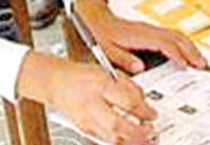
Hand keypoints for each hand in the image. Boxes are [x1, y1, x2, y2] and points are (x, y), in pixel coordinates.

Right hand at [20, 53, 158, 144]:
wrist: (57, 83)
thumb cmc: (81, 75)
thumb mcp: (108, 71)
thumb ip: (127, 86)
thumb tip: (143, 102)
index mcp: (99, 85)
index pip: (125, 100)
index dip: (144, 109)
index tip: (153, 113)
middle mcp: (91, 104)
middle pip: (117, 124)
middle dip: (138, 131)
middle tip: (151, 130)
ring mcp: (86, 119)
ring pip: (111, 137)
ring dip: (131, 141)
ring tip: (145, 140)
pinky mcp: (84, 129)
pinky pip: (105, 139)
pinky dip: (120, 142)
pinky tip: (130, 141)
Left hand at [74, 0, 205, 73]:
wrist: (98, 19)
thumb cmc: (103, 34)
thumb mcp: (108, 50)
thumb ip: (124, 59)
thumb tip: (140, 67)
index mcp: (140, 35)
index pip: (164, 43)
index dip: (176, 54)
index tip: (185, 65)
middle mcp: (149, 30)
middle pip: (176, 37)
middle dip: (191, 51)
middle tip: (202, 64)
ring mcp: (152, 29)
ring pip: (177, 35)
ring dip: (191, 47)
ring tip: (201, 60)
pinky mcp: (152, 31)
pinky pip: (173, 35)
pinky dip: (185, 43)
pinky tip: (188, 52)